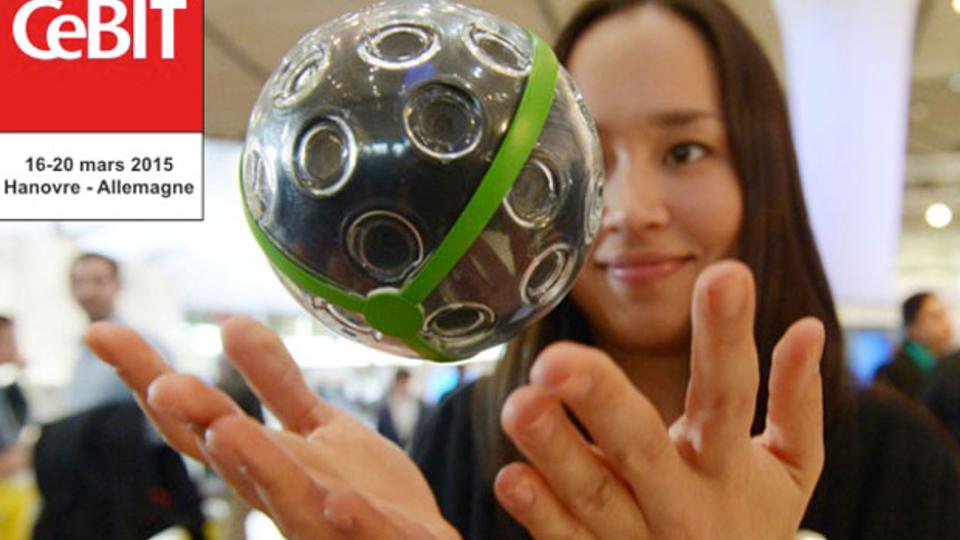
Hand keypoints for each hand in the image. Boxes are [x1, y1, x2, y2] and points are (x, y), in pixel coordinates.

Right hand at [87, 316, 459, 539]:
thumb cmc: (355, 491)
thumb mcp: (314, 426)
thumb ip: (276, 382)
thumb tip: (229, 320)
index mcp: (263, 463)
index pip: (198, 422)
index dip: (149, 380)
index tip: (101, 332)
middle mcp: (283, 494)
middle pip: (232, 459)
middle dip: (200, 422)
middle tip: (165, 384)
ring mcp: (326, 522)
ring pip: (288, 497)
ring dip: (257, 465)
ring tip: (227, 430)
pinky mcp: (378, 537)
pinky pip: (361, 532)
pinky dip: (348, 519)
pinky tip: (338, 501)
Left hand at [494, 260, 824, 538]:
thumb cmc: (752, 519)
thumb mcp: (793, 468)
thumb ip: (797, 399)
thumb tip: (811, 327)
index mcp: (727, 468)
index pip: (729, 394)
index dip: (727, 336)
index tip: (725, 275)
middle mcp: (681, 505)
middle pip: (640, 448)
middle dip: (600, 401)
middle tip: (556, 359)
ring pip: (592, 495)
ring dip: (554, 451)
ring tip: (521, 404)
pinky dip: (539, 513)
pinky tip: (511, 476)